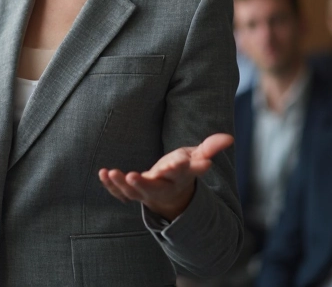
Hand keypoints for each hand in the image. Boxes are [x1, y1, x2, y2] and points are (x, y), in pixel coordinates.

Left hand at [98, 133, 233, 220]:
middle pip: (154, 188)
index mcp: (180, 176)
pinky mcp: (133, 193)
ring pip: (134, 193)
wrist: (171, 194)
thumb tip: (229, 138)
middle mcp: (163, 186)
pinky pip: (120, 193)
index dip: (187, 167)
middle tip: (133, 176)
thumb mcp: (197, 157)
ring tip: (111, 173)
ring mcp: (147, 192)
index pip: (184, 172)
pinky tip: (102, 173)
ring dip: (122, 185)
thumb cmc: (182, 169)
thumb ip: (210, 147)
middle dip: (144, 184)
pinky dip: (110, 186)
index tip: (190, 162)